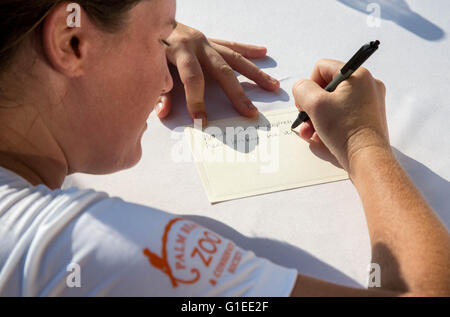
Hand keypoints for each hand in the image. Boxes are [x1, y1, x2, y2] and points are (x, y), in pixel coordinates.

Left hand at [155, 23, 279, 126]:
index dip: (196, 100)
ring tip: (273, 85)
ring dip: (255, 73)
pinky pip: (231, 46)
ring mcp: (205, 41)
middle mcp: (197, 44)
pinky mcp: (209, 40)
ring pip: (234, 58)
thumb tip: (162, 112)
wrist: (147, 19)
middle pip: (222, 70)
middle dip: (236, 93)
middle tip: (250, 112)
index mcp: (178, 50)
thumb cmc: (147, 47)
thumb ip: (156, 89)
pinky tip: (263, 52)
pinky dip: (248, 50)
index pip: (192, 78)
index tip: (201, 120)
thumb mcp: (148, 67)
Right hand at [292, 59, 389, 170]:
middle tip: (305, 119)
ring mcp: (370, 102)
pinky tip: (321, 137)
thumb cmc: (343, 129)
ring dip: (317, 117)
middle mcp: (367, 85)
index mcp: (357, 74)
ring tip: (310, 133)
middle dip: (311, 105)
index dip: (309, 85)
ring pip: (334, 103)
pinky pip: (343, 114)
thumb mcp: (314, 104)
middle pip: (327, 87)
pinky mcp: (369, 118)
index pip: (322, 68)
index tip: (306, 103)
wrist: (366, 157)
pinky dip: (330, 123)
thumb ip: (302, 89)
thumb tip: (302, 88)